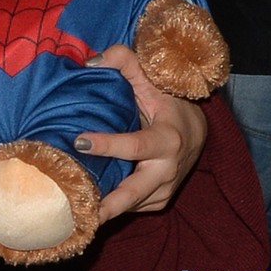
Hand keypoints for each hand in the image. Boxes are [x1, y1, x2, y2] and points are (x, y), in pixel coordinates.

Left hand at [74, 42, 207, 221]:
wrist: (196, 128)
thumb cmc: (166, 98)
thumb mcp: (149, 75)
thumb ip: (122, 59)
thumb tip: (90, 62)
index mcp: (167, 139)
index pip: (135, 145)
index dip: (108, 145)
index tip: (79, 140)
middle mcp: (168, 169)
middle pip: (135, 192)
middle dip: (109, 204)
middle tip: (79, 209)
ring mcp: (165, 188)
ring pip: (132, 204)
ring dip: (106, 208)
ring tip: (74, 211)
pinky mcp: (160, 199)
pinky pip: (135, 207)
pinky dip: (114, 207)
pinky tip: (89, 204)